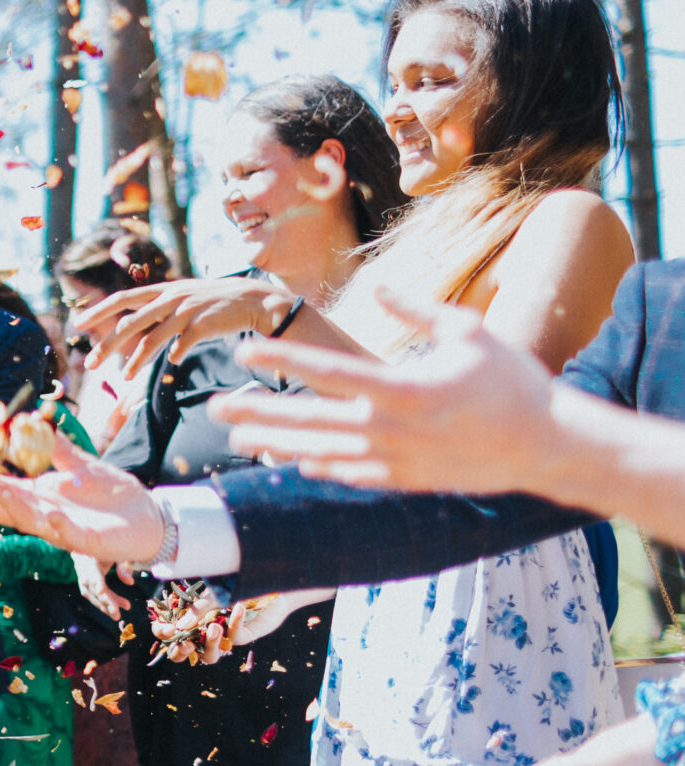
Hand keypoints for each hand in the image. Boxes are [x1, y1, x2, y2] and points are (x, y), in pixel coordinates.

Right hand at [0, 429, 165, 565]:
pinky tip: (48, 513)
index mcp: (39, 496)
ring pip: (28, 520)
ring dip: (9, 505)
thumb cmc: (114, 494)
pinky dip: (57, 526)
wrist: (149, 518)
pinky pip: (68, 536)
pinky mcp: (87, 542)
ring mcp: (62, 530)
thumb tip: (26, 422)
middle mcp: (43, 514)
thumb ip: (55, 447)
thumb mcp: (81, 464)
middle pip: (2, 506)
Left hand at [73, 278, 286, 376]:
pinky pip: (182, 344)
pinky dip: (175, 354)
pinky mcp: (204, 324)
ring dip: (136, 360)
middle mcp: (171, 298)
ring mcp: (187, 310)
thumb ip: (159, 311)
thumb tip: (133, 328)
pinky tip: (173, 362)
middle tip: (90, 364)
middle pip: (130, 323)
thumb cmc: (214, 303)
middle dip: (107, 345)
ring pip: (152, 338)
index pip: (123, 298)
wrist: (254, 300)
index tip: (79, 323)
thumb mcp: (183, 299)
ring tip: (124, 377)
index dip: (99, 309)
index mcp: (163, 291)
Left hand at [217, 287, 553, 492]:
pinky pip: (349, 475)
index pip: (328, 374)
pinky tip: (290, 459)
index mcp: (405, 390)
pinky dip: (316, 467)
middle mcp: (393, 431)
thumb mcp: (469, 333)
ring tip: (237, 435)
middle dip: (258, 414)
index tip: (245, 353)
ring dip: (275, 443)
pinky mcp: (406, 481)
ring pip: (320, 454)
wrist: (550, 445)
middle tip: (214, 408)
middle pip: (309, 422)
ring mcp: (397, 461)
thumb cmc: (513, 382)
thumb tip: (380, 284)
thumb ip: (417, 310)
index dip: (282, 363)